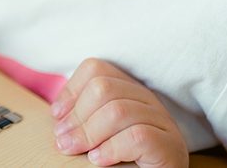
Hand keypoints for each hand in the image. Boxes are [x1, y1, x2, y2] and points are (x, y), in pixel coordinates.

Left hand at [50, 58, 187, 167]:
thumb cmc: (121, 161)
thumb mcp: (98, 134)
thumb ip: (83, 119)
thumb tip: (56, 114)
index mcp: (128, 91)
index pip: (96, 69)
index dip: (70, 90)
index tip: (56, 117)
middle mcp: (147, 100)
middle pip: (103, 88)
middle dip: (76, 115)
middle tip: (62, 140)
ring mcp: (162, 122)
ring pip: (118, 110)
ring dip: (88, 133)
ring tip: (73, 150)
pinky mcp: (169, 146)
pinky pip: (138, 136)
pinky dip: (111, 148)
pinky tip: (98, 160)